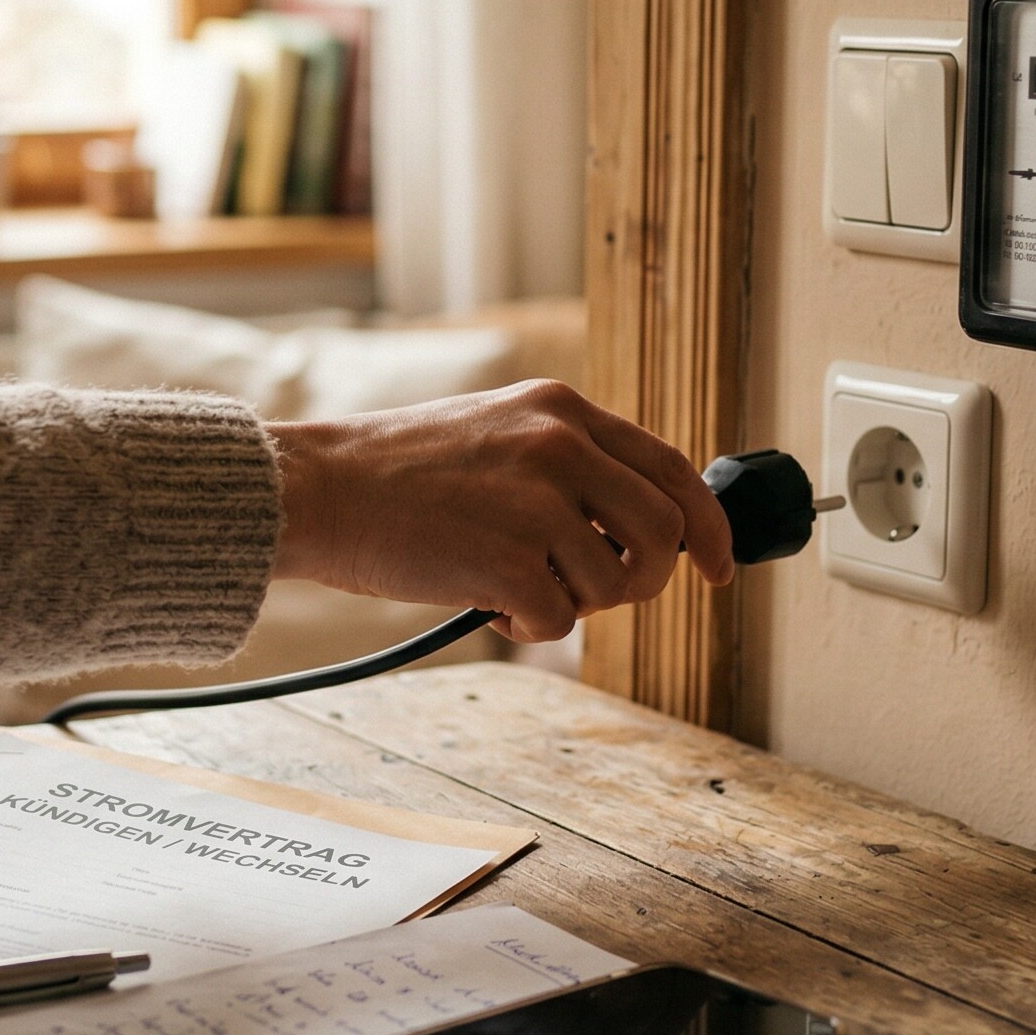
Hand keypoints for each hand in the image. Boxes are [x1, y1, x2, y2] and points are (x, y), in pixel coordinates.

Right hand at [268, 380, 737, 643]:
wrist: (315, 489)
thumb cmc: (394, 474)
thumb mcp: (497, 434)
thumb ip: (566, 464)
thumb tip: (638, 528)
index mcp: (561, 409)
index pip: (672, 468)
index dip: (708, 526)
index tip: (719, 566)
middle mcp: (560, 444)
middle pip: (666, 532)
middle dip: (645, 579)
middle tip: (598, 592)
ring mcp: (537, 501)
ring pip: (617, 582)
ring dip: (574, 603)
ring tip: (513, 586)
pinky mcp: (509, 557)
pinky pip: (560, 619)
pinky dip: (528, 625)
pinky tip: (484, 601)